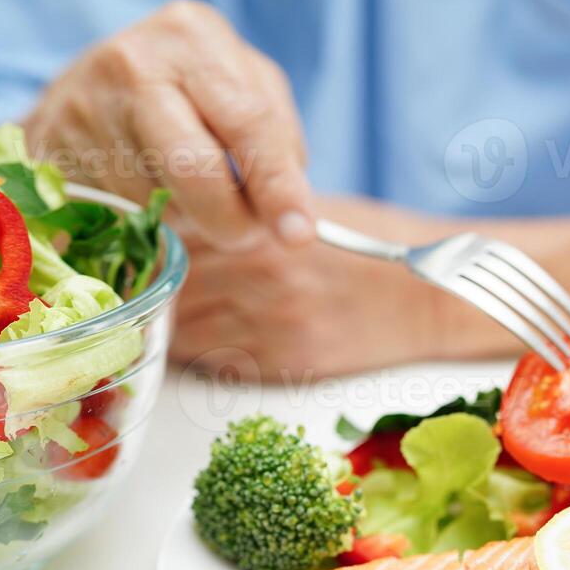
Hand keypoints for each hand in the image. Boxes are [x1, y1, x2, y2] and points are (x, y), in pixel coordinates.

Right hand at [24, 0, 314, 250]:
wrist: (90, 88)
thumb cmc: (190, 93)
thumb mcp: (244, 94)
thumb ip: (278, 146)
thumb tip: (293, 218)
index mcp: (194, 37)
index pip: (248, 123)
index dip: (277, 186)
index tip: (299, 233)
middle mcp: (134, 62)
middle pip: (195, 168)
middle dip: (231, 220)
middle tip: (246, 237)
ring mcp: (86, 105)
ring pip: (158, 202)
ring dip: (188, 219)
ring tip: (187, 193)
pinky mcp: (54, 149)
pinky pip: (119, 213)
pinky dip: (146, 219)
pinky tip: (148, 193)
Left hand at [170, 197, 471, 378]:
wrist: (428, 299)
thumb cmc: (373, 246)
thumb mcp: (311, 208)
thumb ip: (248, 210)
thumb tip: (185, 209)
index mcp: (261, 225)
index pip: (176, 231)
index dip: (153, 239)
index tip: (141, 243)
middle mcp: (258, 272)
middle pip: (172, 280)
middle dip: (154, 284)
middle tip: (141, 284)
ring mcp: (267, 320)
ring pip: (182, 326)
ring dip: (171, 321)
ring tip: (172, 312)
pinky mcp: (281, 360)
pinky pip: (214, 360)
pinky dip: (202, 351)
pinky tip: (211, 337)